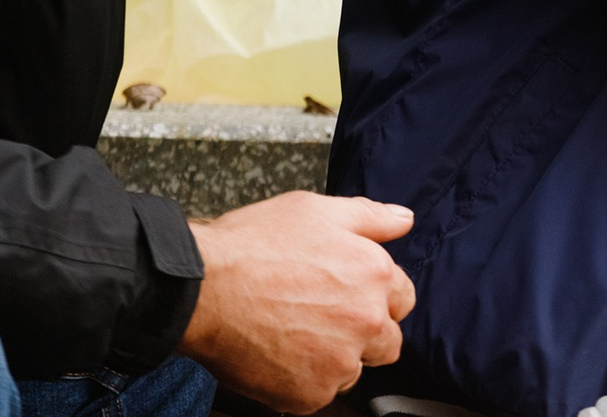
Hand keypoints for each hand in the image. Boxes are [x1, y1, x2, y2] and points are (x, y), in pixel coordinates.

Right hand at [180, 191, 416, 414]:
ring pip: (352, 371)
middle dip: (364, 334)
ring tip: (292, 335)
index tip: (348, 295)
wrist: (201, 289)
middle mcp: (367, 322)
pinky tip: (276, 355)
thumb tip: (405, 221)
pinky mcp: (310, 395)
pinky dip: (302, 382)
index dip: (377, 296)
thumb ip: (370, 217)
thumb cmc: (254, 245)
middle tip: (321, 321)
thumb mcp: (317, 211)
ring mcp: (339, 363)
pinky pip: (319, 394)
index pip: (402, 299)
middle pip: (387, 342)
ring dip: (333, 360)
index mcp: (375, 275)